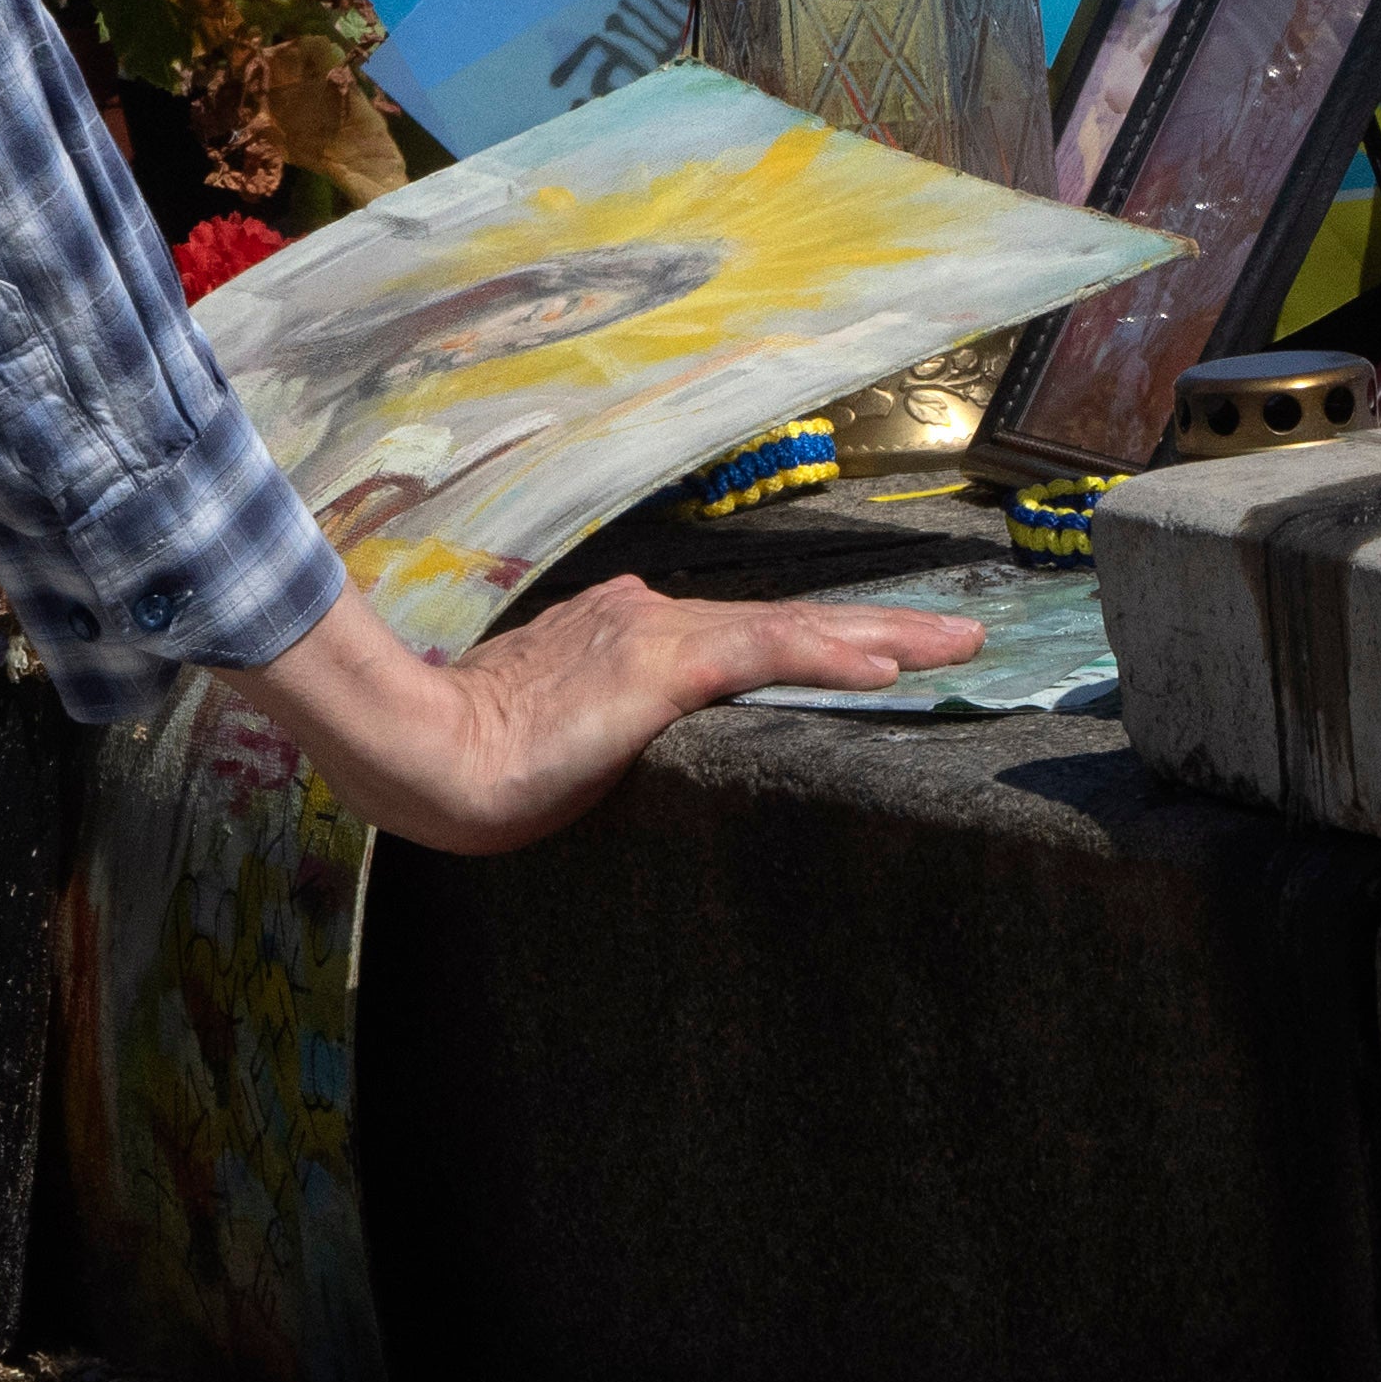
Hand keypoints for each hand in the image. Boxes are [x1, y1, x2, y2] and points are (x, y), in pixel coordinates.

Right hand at [210, 578, 976, 855]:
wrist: (417, 751)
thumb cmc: (468, 764)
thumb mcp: (560, 743)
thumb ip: (610, 734)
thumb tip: (627, 758)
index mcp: (626, 636)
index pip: (746, 638)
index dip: (821, 641)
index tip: (887, 649)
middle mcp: (647, 617)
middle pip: (785, 623)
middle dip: (879, 628)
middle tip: (962, 634)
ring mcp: (651, 635)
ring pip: (789, 630)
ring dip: (880, 637)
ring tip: (954, 644)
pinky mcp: (654, 665)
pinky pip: (760, 656)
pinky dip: (825, 656)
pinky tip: (886, 667)